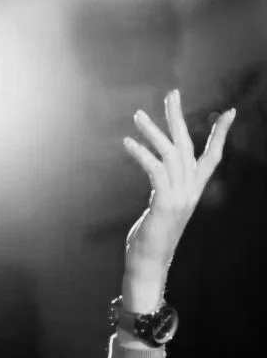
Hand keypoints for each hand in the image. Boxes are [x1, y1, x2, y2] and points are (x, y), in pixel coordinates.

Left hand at [121, 89, 235, 279]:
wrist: (148, 263)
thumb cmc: (150, 238)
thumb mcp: (161, 209)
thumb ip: (164, 190)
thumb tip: (160, 176)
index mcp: (193, 191)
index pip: (212, 157)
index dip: (220, 134)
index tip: (230, 111)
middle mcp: (190, 191)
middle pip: (188, 146)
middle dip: (179, 118)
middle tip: (172, 94)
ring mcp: (179, 197)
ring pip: (171, 154)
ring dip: (153, 132)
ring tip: (137, 115)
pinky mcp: (165, 203)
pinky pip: (155, 170)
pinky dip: (141, 154)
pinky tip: (128, 142)